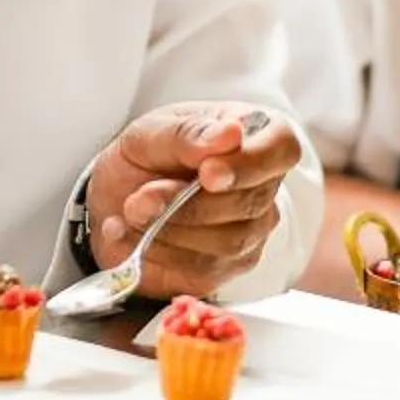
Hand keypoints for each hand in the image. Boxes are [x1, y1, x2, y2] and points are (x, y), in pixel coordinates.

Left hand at [84, 105, 302, 298]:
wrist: (117, 197)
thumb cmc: (147, 154)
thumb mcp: (152, 131)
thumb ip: (188, 133)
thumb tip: (230, 134)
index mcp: (258, 135)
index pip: (281, 148)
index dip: (249, 164)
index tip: (207, 174)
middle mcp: (264, 186)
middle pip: (249, 203)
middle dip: (187, 204)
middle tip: (138, 199)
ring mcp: (252, 231)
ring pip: (228, 241)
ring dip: (170, 229)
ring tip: (131, 212)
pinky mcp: (227, 268)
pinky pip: (202, 268)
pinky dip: (160, 252)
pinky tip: (132, 234)